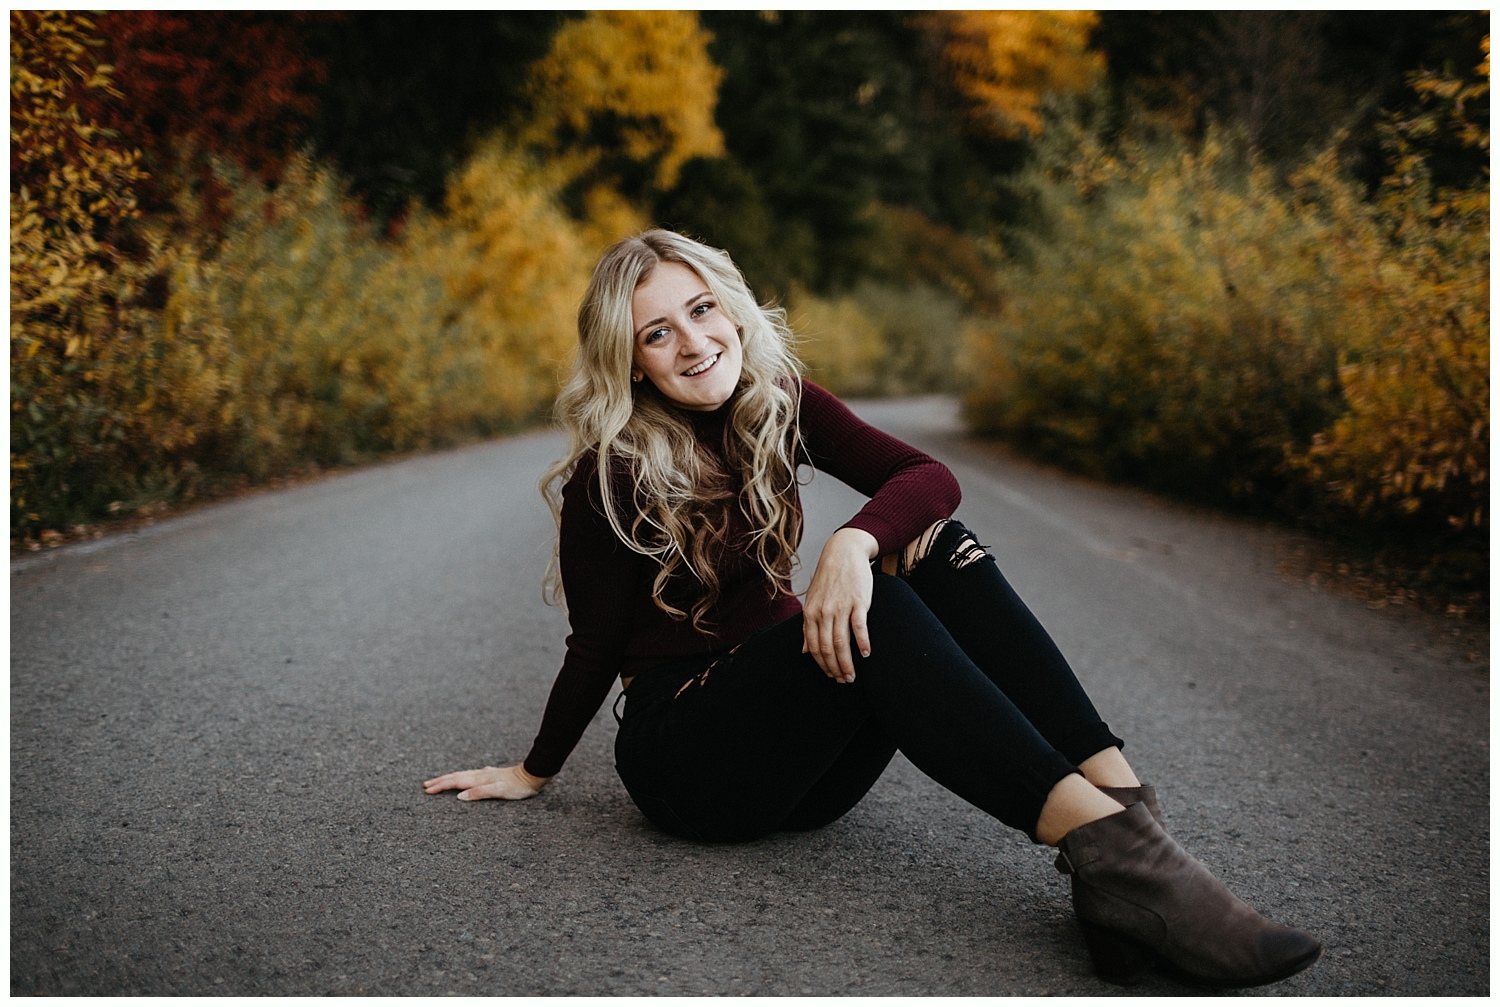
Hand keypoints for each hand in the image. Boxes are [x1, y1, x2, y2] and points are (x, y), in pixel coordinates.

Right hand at [423, 764, 550, 800]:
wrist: (533, 775)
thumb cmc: (517, 786)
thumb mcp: (498, 791)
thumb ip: (479, 793)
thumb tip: (459, 796)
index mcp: (479, 779)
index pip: (455, 782)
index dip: (441, 786)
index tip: (427, 790)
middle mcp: (481, 775)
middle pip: (456, 777)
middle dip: (440, 781)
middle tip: (425, 785)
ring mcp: (486, 774)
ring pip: (463, 775)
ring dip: (449, 778)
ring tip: (439, 781)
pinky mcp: (492, 776)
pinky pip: (471, 776)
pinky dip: (462, 778)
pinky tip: (466, 778)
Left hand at [802, 527, 879, 682]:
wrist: (843, 552)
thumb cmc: (828, 579)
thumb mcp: (813, 601)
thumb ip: (809, 626)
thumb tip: (804, 651)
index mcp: (810, 614)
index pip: (814, 647)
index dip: (822, 665)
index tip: (831, 676)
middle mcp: (823, 612)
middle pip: (828, 649)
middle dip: (835, 669)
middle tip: (844, 681)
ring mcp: (840, 607)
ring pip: (842, 642)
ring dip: (847, 663)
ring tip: (852, 675)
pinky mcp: (858, 602)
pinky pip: (859, 627)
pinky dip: (862, 643)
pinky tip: (866, 654)